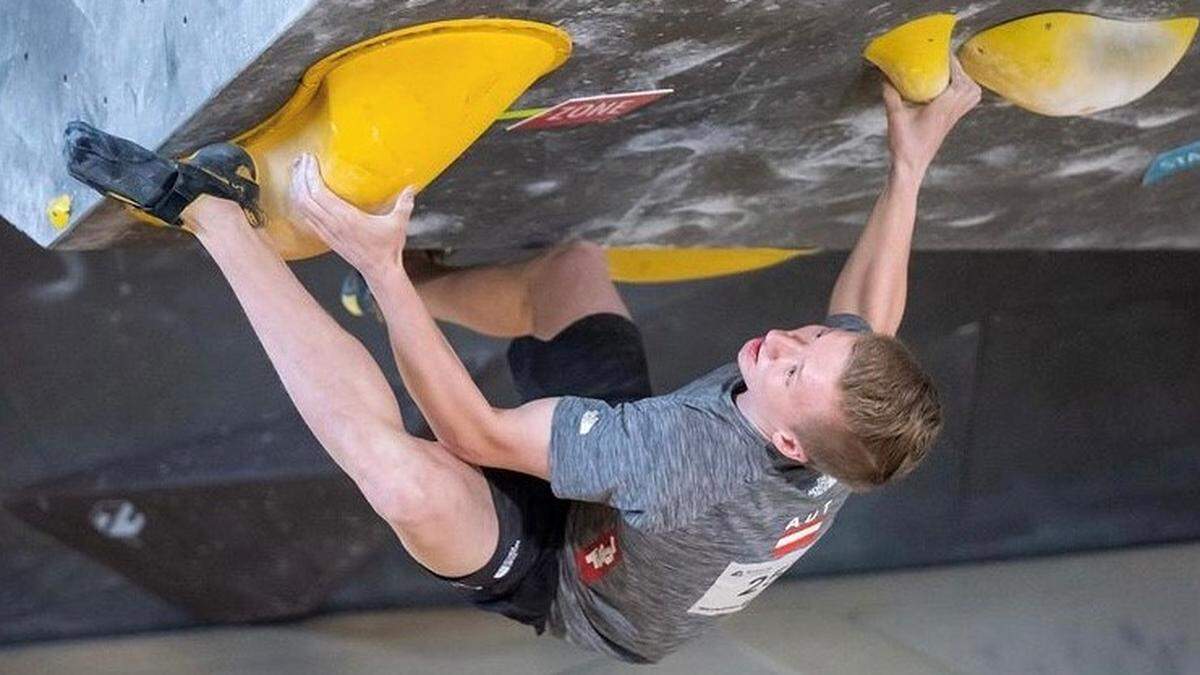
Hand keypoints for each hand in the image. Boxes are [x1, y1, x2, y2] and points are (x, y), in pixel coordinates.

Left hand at [289, 153, 415, 278]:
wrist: (379, 271)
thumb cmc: (387, 248)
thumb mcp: (398, 223)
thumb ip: (404, 203)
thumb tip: (412, 187)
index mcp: (347, 217)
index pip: (319, 193)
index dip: (310, 174)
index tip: (310, 159)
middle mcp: (333, 224)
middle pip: (305, 197)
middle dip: (300, 177)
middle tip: (301, 161)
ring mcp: (327, 232)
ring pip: (302, 208)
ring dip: (297, 189)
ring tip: (298, 173)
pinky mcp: (326, 237)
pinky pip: (307, 218)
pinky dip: (301, 204)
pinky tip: (302, 195)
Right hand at [882, 55, 981, 177]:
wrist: (911, 166)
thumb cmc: (904, 145)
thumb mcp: (895, 117)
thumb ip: (891, 95)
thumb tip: (885, 77)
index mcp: (943, 108)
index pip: (957, 79)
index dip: (952, 63)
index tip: (942, 53)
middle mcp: (952, 112)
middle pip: (969, 85)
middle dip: (960, 69)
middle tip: (946, 61)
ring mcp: (954, 118)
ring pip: (972, 94)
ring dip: (965, 80)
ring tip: (950, 72)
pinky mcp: (951, 122)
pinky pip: (967, 102)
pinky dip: (964, 90)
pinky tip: (949, 88)